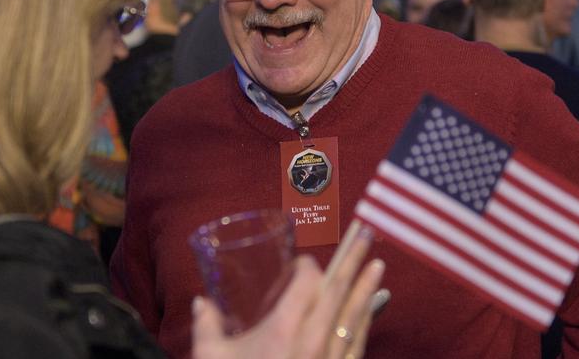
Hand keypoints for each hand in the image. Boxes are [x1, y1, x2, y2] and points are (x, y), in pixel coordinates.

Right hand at [191, 226, 384, 358]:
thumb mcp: (211, 358)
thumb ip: (206, 327)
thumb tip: (200, 303)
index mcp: (284, 329)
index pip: (307, 283)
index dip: (308, 267)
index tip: (304, 261)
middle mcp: (314, 342)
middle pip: (338, 292)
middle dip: (352, 260)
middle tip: (366, 233)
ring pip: (354, 317)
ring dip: (366, 287)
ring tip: (377, 262)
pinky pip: (358, 345)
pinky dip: (366, 322)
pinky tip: (373, 310)